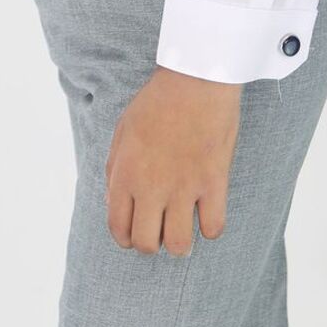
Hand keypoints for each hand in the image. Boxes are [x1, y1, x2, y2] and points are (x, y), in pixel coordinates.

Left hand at [104, 66, 241, 255]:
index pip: (119, 229)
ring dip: (180, 243)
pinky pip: (213, 227)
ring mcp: (184, 187)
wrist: (194, 80)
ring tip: (184, 228)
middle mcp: (152, 187)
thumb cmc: (157, 102)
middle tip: (160, 230)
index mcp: (126, 175)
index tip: (136, 232)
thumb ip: (115, 170)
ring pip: (180, 245)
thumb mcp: (122, 132)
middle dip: (151, 244)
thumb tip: (113, 202)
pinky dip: (210, 229)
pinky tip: (207, 215)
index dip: (126, 238)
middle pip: (147, 244)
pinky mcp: (213, 182)